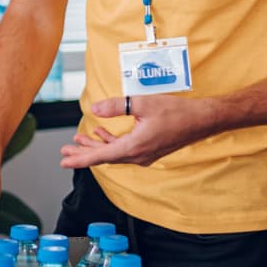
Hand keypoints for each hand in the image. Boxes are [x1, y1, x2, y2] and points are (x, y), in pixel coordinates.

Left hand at [60, 94, 216, 168]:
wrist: (202, 120)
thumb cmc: (177, 112)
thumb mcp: (143, 104)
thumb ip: (116, 106)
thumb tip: (95, 110)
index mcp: (134, 147)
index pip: (101, 156)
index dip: (80, 159)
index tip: (64, 162)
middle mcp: (138, 156)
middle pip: (104, 157)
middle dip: (83, 154)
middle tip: (64, 152)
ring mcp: (145, 155)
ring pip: (114, 153)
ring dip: (97, 147)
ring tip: (79, 141)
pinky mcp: (150, 150)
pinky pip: (125, 149)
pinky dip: (112, 143)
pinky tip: (103, 133)